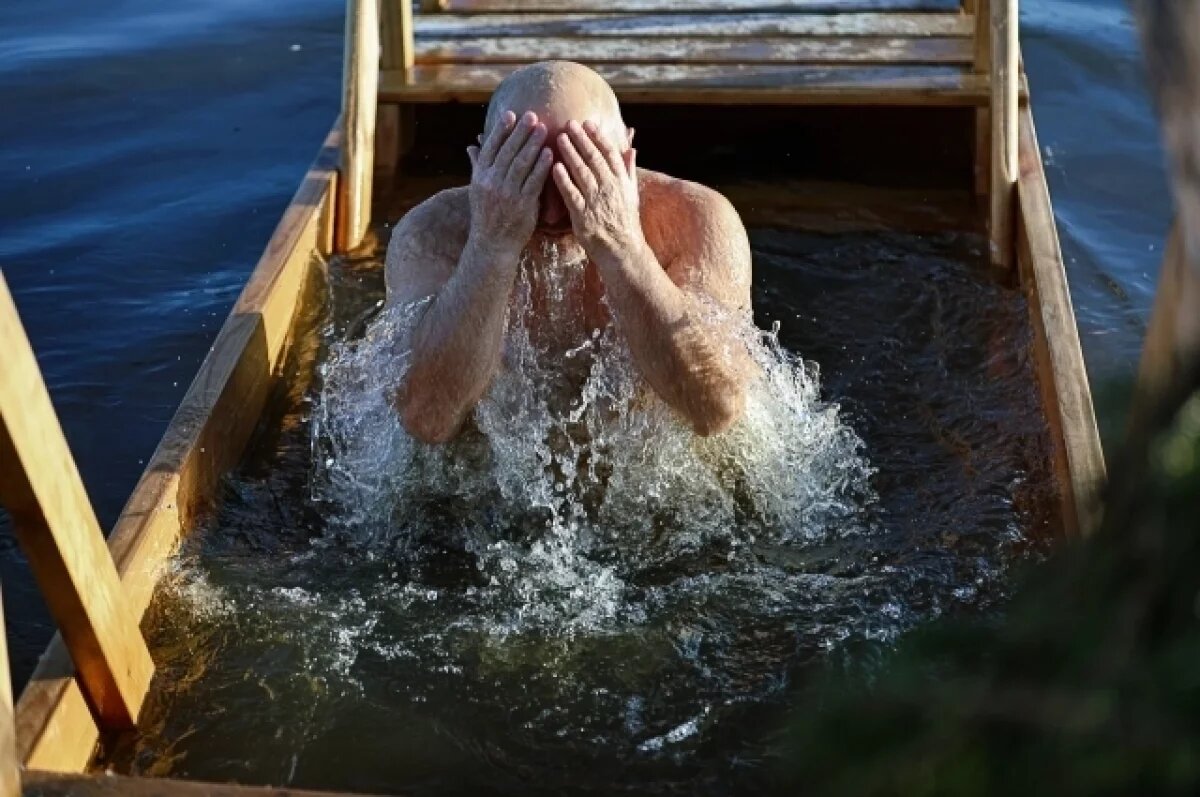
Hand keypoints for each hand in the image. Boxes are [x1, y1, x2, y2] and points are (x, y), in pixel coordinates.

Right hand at [466, 110, 552, 255]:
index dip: (501, 130)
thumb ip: (477, 166)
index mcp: (480, 177)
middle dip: (520, 132)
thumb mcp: (477, 189)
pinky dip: (541, 166)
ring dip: (533, 144)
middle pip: (507, 152)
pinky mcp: (523, 205)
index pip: (490, 148)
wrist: (493, 245)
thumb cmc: (487, 214)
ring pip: (521, 164)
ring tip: (543, 128)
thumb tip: (472, 145)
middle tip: (532, 115)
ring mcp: (507, 194)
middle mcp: (491, 183)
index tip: (511, 115)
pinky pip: (534, 181)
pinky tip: (550, 153)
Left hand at [553, 119, 644, 264]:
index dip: (599, 137)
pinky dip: (563, 179)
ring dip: (571, 153)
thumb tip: (632, 148)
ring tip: (560, 138)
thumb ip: (629, 169)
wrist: (622, 250)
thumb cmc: (625, 221)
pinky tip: (554, 166)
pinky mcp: (583, 216)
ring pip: (582, 172)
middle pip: (594, 159)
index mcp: (621, 182)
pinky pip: (571, 194)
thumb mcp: (632, 193)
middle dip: (581, 139)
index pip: (610, 154)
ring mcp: (596, 202)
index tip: (589, 123)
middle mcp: (609, 188)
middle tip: (569, 123)